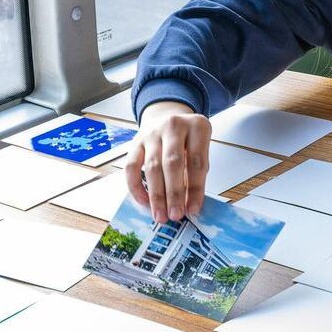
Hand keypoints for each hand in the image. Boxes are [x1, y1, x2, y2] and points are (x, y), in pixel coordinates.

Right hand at [125, 101, 211, 224]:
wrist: (166, 115)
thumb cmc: (186, 139)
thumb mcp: (199, 148)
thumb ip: (196, 172)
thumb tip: (189, 206)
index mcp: (197, 127)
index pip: (197, 162)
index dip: (195, 189)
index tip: (194, 210)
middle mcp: (173, 126)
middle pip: (173, 164)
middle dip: (174, 193)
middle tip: (175, 215)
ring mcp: (152, 133)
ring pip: (152, 167)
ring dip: (156, 195)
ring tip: (160, 215)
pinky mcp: (135, 141)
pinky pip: (131, 166)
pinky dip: (136, 186)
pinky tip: (143, 202)